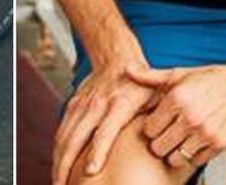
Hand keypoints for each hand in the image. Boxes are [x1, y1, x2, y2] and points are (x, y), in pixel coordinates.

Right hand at [52, 63, 156, 184]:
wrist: (114, 54)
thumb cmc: (139, 81)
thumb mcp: (155, 95)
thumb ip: (158, 117)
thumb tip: (168, 142)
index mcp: (118, 105)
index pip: (105, 131)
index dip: (98, 152)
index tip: (91, 172)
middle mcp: (96, 105)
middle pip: (76, 138)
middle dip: (67, 165)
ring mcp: (82, 104)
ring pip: (64, 136)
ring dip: (59, 161)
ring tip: (59, 181)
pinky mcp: (74, 104)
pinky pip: (62, 129)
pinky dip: (57, 149)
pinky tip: (58, 163)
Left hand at [127, 63, 225, 168]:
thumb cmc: (209, 78)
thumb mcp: (178, 74)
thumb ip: (150, 76)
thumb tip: (127, 69)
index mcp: (176, 98)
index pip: (148, 129)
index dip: (151, 127)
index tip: (158, 123)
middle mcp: (190, 117)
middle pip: (158, 147)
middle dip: (160, 142)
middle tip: (167, 133)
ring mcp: (205, 133)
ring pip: (175, 158)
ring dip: (175, 151)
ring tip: (180, 139)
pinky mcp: (219, 144)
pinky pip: (196, 161)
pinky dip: (194, 154)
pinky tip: (196, 141)